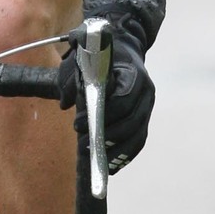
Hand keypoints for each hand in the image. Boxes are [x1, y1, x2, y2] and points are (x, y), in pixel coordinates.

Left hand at [57, 26, 154, 173]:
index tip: (78, 124)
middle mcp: (146, 92)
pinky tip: (109, 165)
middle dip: (107, 137)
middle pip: (132, 123)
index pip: (123, 100)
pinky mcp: (144, 119)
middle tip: (82, 146)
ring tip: (95, 160)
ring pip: (137, 136)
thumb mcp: (81, 59)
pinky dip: (124, 155)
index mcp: (134, 74)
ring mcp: (147, 107)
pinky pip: (138, 142)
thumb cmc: (98, 55)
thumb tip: (66, 103)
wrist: (123, 48)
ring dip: (116, 152)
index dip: (102, 115)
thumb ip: (73, 78)